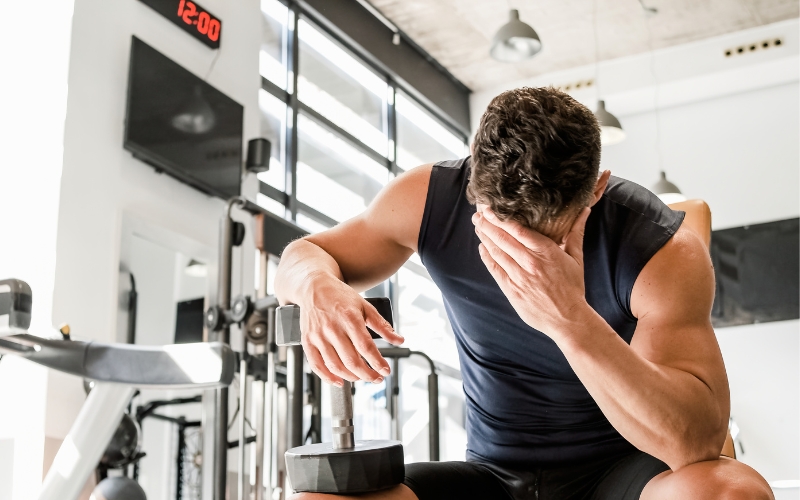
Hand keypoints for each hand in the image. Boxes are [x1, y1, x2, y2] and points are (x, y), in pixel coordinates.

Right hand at [298, 274, 404, 386]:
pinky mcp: (307, 341)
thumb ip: (382, 325)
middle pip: (351, 360)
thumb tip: (399, 340)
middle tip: (376, 378)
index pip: (366, 347)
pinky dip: (327, 377)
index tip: (385, 371)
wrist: (314, 287)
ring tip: (361, 377)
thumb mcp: (365, 306)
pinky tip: (339, 381)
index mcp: (349, 318)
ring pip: (335, 366)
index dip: (377, 362)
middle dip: (367, 374)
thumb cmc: (341, 297)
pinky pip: (316, 365)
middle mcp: (332, 328)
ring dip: (351, 377)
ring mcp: (318, 336)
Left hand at [472, 207, 591, 339]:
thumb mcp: (576, 258)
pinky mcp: (511, 290)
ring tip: (478, 225)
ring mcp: (519, 277)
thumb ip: (576, 232)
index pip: (518, 229)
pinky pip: (495, 270)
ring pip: (497, 252)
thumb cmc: (573, 287)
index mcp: (546, 251)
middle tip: (477, 213)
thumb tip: (584, 210)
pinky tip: (482, 247)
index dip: (501, 218)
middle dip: (488, 224)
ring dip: (485, 237)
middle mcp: (530, 263)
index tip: (490, 208)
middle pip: (503, 239)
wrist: (567, 319)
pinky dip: (487, 257)